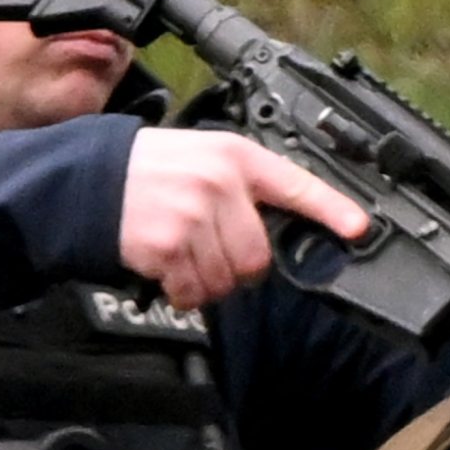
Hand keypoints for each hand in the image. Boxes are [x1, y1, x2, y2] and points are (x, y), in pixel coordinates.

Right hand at [120, 132, 369, 310]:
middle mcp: (220, 183)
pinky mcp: (168, 245)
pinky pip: (194, 292)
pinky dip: (182, 293)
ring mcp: (194, 215)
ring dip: (206, 284)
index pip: (295, 183)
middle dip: (237, 268)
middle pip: (258, 257)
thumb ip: (243, 187)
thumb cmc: (150, 173)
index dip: (331, 209)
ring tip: (182, 258)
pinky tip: (166, 270)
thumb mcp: (203, 158)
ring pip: (227, 280)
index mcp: (235, 157)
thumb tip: (278, 232)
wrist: (90, 180)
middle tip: (209, 254)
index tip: (359, 228)